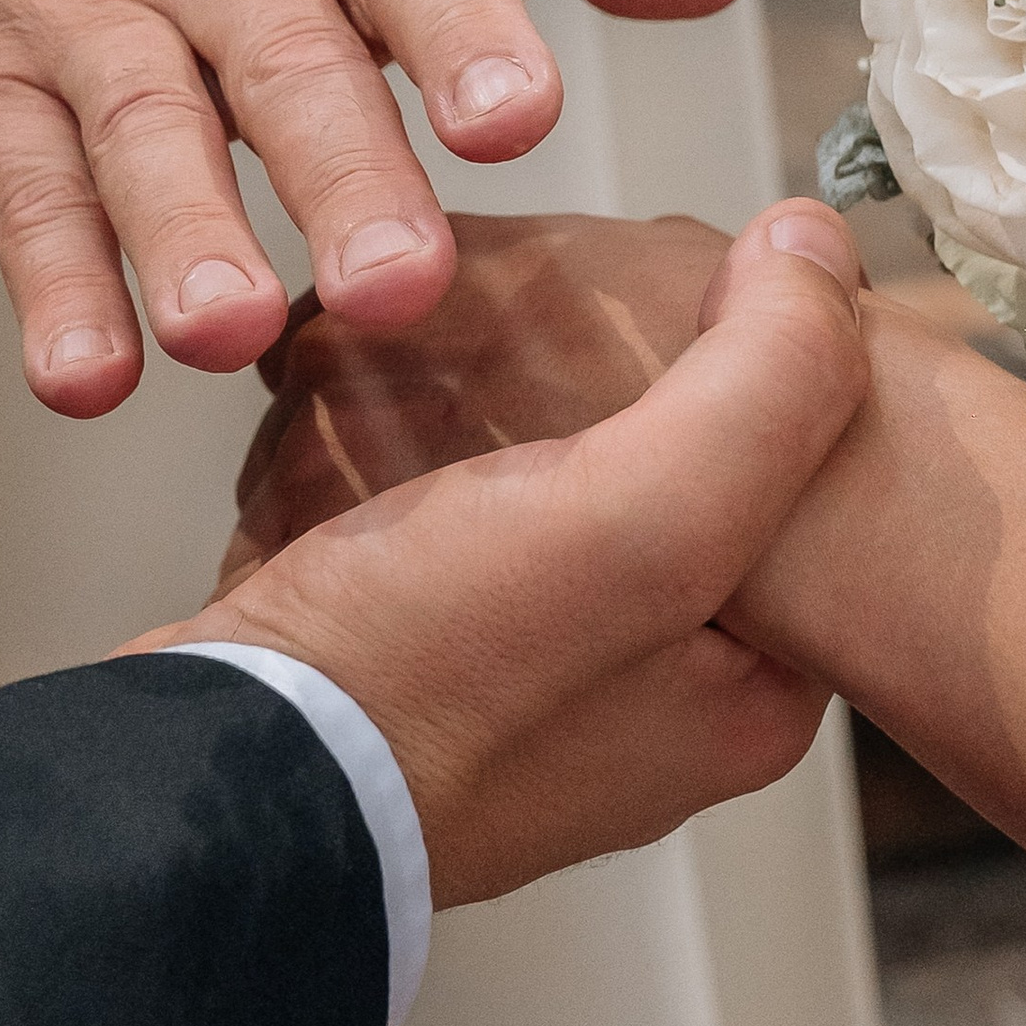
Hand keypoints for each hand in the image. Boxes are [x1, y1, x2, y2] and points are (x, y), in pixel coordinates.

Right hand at [0, 0, 751, 415]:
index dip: (467, 35)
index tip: (517, 121)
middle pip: (286, 63)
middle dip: (341, 173)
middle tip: (399, 287)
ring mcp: (96, 20)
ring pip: (143, 125)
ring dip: (181, 234)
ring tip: (225, 337)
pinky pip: (20, 190)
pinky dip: (52, 284)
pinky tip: (88, 377)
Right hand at [137, 202, 868, 901]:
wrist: (207, 784)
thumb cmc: (428, 680)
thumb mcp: (649, 515)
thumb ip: (765, 376)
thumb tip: (817, 241)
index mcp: (744, 695)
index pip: (805, 480)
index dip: (756, 360)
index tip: (686, 290)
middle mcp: (649, 704)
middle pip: (674, 475)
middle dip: (612, 378)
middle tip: (549, 318)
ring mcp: (524, 690)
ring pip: (548, 485)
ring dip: (499, 407)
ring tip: (447, 355)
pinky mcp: (414, 663)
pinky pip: (445, 521)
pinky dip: (410, 459)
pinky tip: (372, 421)